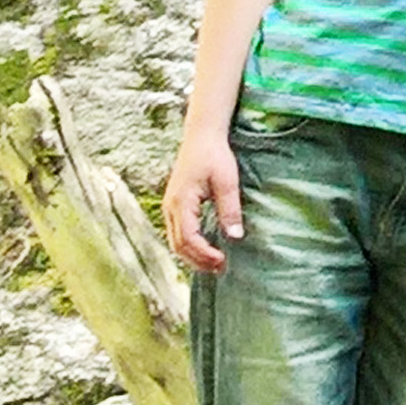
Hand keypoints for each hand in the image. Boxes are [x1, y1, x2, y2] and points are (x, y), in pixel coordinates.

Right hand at [160, 121, 241, 274]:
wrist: (202, 136)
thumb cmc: (215, 155)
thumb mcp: (227, 181)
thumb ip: (230, 209)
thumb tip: (235, 236)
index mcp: (181, 202)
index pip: (188, 238)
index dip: (204, 254)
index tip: (222, 261)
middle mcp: (170, 207)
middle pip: (178, 245)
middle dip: (198, 261)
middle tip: (221, 269)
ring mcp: (170, 206)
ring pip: (175, 241)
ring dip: (193, 256)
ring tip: (214, 263)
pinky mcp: (174, 205)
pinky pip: (177, 233)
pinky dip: (189, 246)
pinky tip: (205, 249)